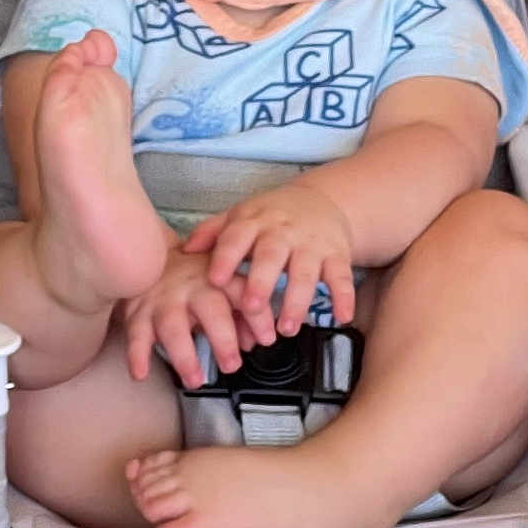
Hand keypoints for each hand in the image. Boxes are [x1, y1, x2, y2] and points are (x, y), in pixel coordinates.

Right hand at [121, 246, 251, 388]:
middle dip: (223, 338)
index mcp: (218, 278)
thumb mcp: (222, 287)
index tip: (268, 339)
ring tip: (195, 380)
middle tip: (231, 366)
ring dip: (185, 356)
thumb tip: (256, 341)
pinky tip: (141, 373)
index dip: (257, 315)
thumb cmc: (195, 278)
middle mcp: (192, 286)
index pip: (242, 293)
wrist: (150, 254)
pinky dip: (137, 354)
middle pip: (210, 308)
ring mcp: (164, 299)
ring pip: (173, 325)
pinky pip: (136, 333)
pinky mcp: (138, 311)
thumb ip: (243, 313)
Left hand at [183, 181, 355, 342]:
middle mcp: (283, 231)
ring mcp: (311, 243)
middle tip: (252, 307)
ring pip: (305, 271)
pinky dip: (344, 297)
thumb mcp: (241, 217)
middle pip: (272, 254)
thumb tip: (183, 250)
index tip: (215, 279)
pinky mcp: (337, 254)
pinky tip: (341, 317)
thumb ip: (213, 233)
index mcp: (255, 222)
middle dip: (262, 281)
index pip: (237, 236)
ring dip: (297, 300)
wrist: (322, 200)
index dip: (226, 256)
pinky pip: (342, 276)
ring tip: (286, 328)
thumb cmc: (272, 216)